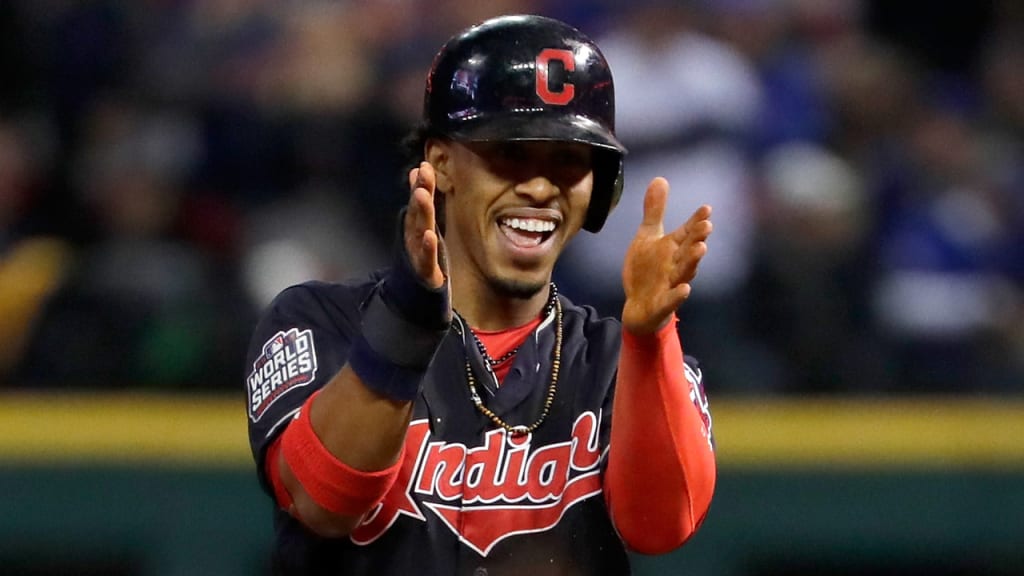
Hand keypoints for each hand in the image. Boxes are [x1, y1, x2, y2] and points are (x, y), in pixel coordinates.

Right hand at [405, 162, 445, 288]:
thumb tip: (416, 170)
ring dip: (421, 212)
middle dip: (421, 190)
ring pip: (420, 230)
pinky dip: (427, 247)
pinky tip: (430, 235)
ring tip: (422, 194)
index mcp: (415, 225)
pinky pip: (427, 258)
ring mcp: (418, 253)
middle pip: (418, 211)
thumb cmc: (421, 255)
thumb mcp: (420, 225)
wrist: (414, 293)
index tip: (424, 165)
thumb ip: (419, 200)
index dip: (421, 183)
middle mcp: (414, 236)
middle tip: (423, 172)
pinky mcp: (425, 271)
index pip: (419, 201)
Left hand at [621, 177, 712, 334]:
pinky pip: (671, 300)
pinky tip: (686, 289)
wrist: (638, 308)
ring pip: (685, 273)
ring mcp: (671, 285)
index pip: (688, 232)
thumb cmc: (647, 270)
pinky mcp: (662, 304)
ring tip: (701, 249)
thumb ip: (655, 211)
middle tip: (707, 226)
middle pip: (689, 250)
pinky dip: (677, 295)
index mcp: (673, 248)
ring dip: (693, 262)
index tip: (707, 208)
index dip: (696, 221)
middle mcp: (676, 265)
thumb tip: (660, 178)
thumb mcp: (648, 237)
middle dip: (698, 238)